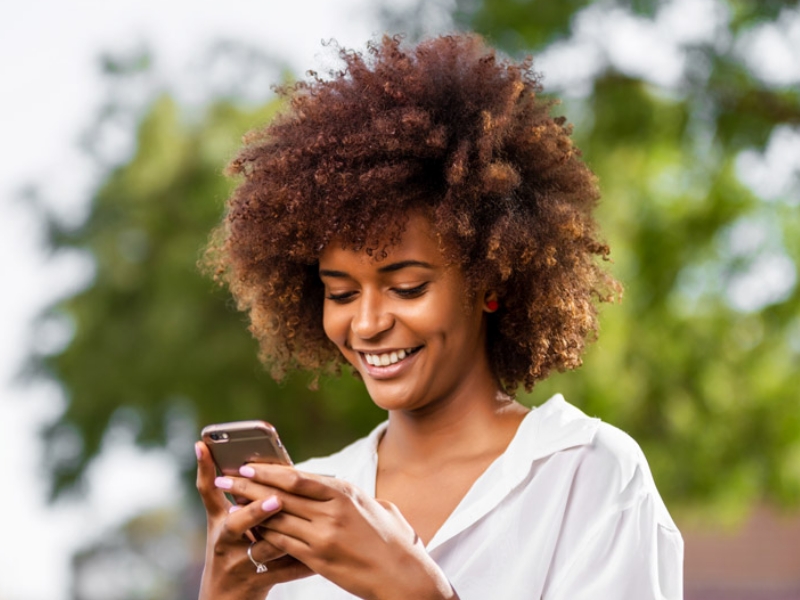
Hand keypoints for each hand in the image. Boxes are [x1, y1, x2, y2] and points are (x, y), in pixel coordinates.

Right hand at [195, 442, 312, 599]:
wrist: (224, 598)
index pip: (208, 492)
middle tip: (276, 499)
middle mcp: (225, 541)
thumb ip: (241, 497)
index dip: (205, 468)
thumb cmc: (233, 549)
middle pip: (235, 524)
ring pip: (264, 548)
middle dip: (255, 511)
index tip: (208, 447)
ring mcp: (240, 563)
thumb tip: (265, 462)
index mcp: (219, 521)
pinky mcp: (258, 581)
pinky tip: (321, 556)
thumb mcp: (227, 524)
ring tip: (305, 523)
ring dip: (285, 535)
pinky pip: (285, 571)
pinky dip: (304, 563)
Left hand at [215, 464, 457, 599]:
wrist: (402, 574)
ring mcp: (324, 536)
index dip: (268, 471)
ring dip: (251, 511)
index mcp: (344, 492)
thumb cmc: (392, 539)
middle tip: (226, 478)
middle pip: (280, 495)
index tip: (247, 465)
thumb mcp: (373, 506)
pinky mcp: (318, 559)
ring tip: (230, 504)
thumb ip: (347, 495)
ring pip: (277, 519)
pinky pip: (283, 544)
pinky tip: (251, 531)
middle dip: (248, 486)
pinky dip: (265, 536)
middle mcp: (332, 511)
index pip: (297, 477)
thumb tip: (329, 485)